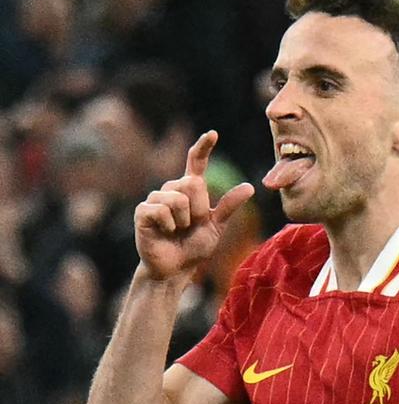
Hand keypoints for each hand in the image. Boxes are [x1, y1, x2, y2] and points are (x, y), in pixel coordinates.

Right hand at [134, 131, 253, 280]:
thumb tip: (250, 187)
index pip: (196, 162)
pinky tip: (165, 232)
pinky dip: (170, 225)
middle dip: (199, 208)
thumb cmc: (194, 247)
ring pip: (179, 198)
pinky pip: (163, 210)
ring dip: (185, 220)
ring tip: (177, 230)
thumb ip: (229, 206)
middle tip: (192, 225)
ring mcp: (155, 198)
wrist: (176, 269)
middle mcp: (172, 189)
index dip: (203, 147)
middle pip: (193, 183)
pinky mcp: (143, 211)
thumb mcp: (216, 226)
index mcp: (190, 190)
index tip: (213, 134)